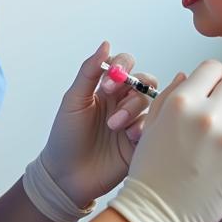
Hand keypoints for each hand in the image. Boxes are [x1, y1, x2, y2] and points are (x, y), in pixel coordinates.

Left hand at [39, 43, 158, 207]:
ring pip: (151, 103)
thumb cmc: (65, 137)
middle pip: (145, 82)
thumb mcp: (74, 100)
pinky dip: (144, 128)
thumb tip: (106, 43)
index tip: (106, 82)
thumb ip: (89, 72)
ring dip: (133, 110)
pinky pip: (155, 127)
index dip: (122, 67)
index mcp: (108, 90)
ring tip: (115, 127)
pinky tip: (130, 137)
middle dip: (132, 88)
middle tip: (111, 98)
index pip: (126, 65)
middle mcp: (124, 103)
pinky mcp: (142, 143)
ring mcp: (135, 122)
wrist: (66, 177)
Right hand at [110, 59, 221, 221]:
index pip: (213, 67)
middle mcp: (207, 116)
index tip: (209, 92)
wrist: (157, 215)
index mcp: (182, 102)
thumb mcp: (152, 125)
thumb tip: (189, 75)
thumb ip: (171, 95)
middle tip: (220, 113)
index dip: (211, 79)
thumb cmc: (150, 169)